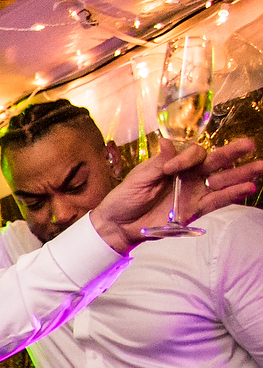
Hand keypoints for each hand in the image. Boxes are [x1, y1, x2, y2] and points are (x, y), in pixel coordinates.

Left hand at [91, 136, 261, 254]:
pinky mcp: (195, 210)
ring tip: (259, 168)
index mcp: (175, 163)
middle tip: (249, 145)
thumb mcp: (138, 178)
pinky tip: (247, 188)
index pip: (193, 154)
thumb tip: (168, 142)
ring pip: (221, 181)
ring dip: (240, 175)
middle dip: (232, 153)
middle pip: (215, 162)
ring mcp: (194, 192)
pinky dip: (230, 195)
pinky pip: (216, 201)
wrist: (118, 224)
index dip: (187, 158)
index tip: (170, 170)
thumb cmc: (125, 197)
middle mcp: (189, 176)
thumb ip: (158, 163)